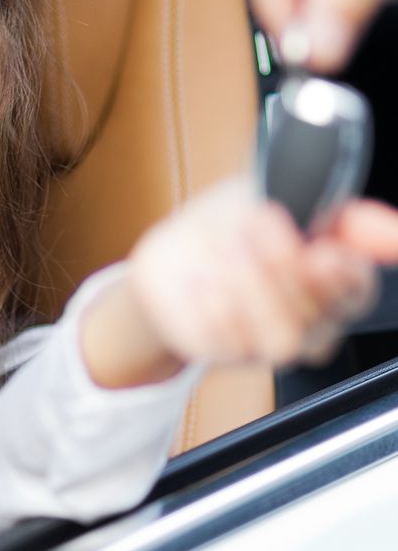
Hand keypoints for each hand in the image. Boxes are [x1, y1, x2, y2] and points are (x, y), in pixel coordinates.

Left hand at [81, 179, 397, 388]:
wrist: (174, 249)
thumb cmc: (235, 222)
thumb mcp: (285, 197)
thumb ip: (343, 214)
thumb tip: (395, 229)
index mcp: (333, 283)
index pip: (358, 293)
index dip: (344, 277)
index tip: (320, 251)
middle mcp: (308, 323)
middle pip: (319, 317)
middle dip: (286, 266)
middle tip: (256, 223)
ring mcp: (266, 344)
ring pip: (284, 341)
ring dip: (255, 291)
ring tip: (229, 248)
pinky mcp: (222, 352)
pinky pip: (228, 345)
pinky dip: (213, 308)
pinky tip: (199, 279)